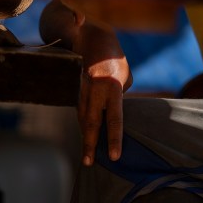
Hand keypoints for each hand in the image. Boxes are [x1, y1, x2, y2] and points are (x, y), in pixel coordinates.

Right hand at [72, 18, 132, 164]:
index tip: (114, 156)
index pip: (114, 118)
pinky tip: (86, 138)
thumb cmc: (115, 60)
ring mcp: (83, 91)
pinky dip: (83, 126)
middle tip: (89, 163)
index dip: (114, 138)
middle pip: (92, 122)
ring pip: (83, 118)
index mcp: (112, 87)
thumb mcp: (125, 76)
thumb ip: (121, 96)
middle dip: (90, 144)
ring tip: (87, 157)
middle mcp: (95, 91)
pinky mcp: (77, 91)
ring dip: (85, 138)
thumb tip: (115, 114)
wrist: (93, 40)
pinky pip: (81, 112)